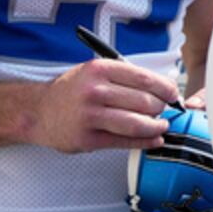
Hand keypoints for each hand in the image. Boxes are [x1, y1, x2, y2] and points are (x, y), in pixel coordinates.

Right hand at [30, 58, 173, 152]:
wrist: (39, 111)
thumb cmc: (72, 91)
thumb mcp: (94, 72)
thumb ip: (124, 77)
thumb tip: (163, 87)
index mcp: (100, 69)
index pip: (144, 78)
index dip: (165, 89)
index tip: (173, 95)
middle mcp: (95, 90)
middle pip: (144, 102)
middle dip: (161, 109)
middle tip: (165, 112)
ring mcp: (91, 115)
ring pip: (137, 123)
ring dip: (156, 127)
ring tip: (161, 126)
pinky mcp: (88, 138)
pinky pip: (124, 141)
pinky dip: (145, 142)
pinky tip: (154, 140)